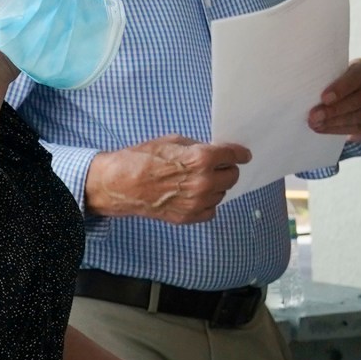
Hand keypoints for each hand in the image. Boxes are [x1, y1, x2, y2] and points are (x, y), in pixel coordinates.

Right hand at [84, 135, 250, 222]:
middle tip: (214, 167)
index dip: (239, 154)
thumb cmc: (140, 159)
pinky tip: (192, 195)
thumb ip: (197, 148)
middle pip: (232, 176)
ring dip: (215, 187)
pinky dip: (206, 203)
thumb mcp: (171, 142)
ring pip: (222, 194)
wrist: (118, 184)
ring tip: (196, 181)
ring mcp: (196, 202)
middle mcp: (204, 182)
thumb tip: (214, 153)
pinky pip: (211, 210)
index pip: (234, 156)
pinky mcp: (188, 217)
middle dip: (225, 169)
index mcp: (201, 159)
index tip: (242, 155)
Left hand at [307, 58, 360, 141]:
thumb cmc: (335, 80)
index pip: (356, 76)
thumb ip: (325, 79)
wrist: (349, 92)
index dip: (341, 88)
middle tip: (314, 116)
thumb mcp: (332, 73)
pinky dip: (338, 129)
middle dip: (334, 109)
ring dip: (334, 122)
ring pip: (358, 115)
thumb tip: (304, 89)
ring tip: (315, 124)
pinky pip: (358, 127)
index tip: (324, 98)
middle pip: (359, 99)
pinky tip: (323, 128)